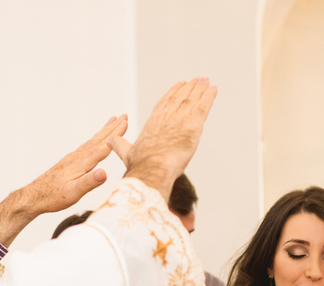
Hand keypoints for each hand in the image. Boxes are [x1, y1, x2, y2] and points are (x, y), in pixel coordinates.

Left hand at [0, 115, 127, 245]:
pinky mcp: (70, 162)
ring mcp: (73, 158)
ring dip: (104, 131)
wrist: (35, 196)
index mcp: (81, 163)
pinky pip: (87, 147)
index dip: (115, 135)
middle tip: (123, 115)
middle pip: (98, 139)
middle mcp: (78, 157)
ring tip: (112, 121)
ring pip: (93, 141)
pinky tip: (97, 141)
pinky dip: (96, 140)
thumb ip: (89, 182)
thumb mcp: (73, 193)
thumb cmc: (53, 197)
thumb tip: (104, 173)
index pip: (102, 147)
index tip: (126, 123)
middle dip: (112, 128)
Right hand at [108, 78, 217, 201]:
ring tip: (206, 80)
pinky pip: (203, 106)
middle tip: (197, 79)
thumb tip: (109, 141)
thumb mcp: (127, 152)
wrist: (152, 168)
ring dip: (200, 88)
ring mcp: (180, 118)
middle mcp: (167, 116)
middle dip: (190, 88)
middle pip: (180, 97)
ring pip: (193, 99)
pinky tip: (214, 88)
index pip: (165, 102)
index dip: (173, 93)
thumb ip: (120, 145)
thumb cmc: (140, 163)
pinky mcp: (193, 125)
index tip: (180, 85)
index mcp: (153, 121)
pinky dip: (209, 96)